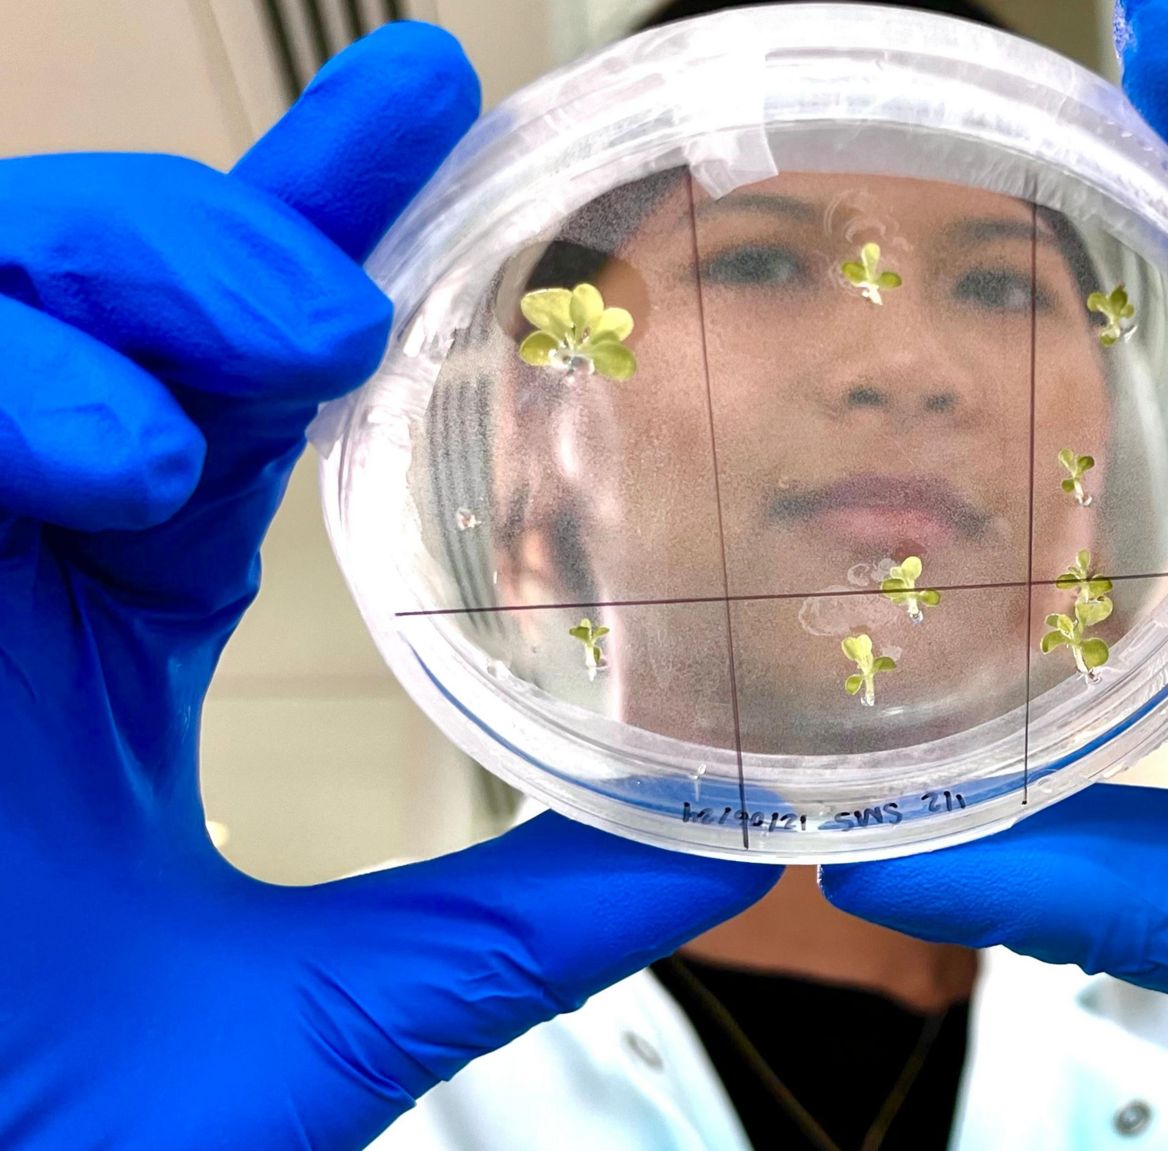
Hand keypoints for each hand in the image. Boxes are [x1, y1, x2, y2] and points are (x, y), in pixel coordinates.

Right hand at [0, 26, 771, 1149]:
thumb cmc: (72, 1130)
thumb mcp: (346, 1003)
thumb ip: (528, 916)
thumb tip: (733, 847)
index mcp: (111, 615)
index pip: (232, 376)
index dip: (316, 224)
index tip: (435, 101)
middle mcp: (6, 554)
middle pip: (103, 288)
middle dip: (227, 236)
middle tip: (359, 290)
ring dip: (131, 288)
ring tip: (287, 353)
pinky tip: (125, 463)